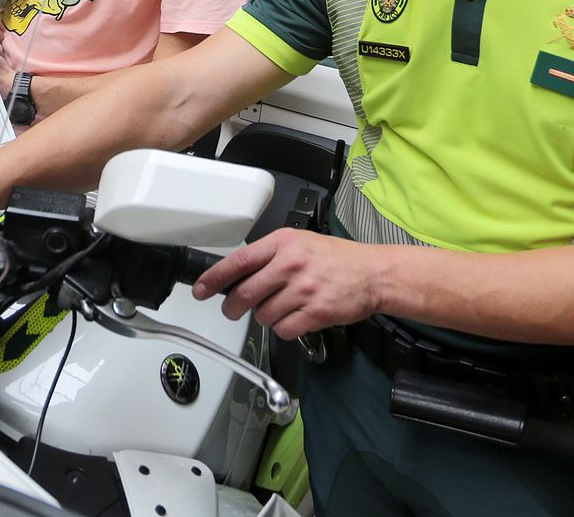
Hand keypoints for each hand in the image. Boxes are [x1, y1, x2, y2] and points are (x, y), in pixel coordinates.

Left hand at [193, 229, 382, 341]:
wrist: (373, 273)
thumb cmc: (337, 258)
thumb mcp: (299, 243)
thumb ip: (269, 255)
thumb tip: (237, 275)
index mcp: (283, 243)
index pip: (238, 262)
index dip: (214, 279)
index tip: (200, 289)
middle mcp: (291, 265)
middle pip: (245, 294)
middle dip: (232, 307)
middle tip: (231, 310)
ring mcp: (303, 290)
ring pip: (263, 315)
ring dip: (266, 316)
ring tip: (282, 307)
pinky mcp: (315, 313)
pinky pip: (283, 330)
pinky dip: (284, 328)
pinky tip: (294, 318)